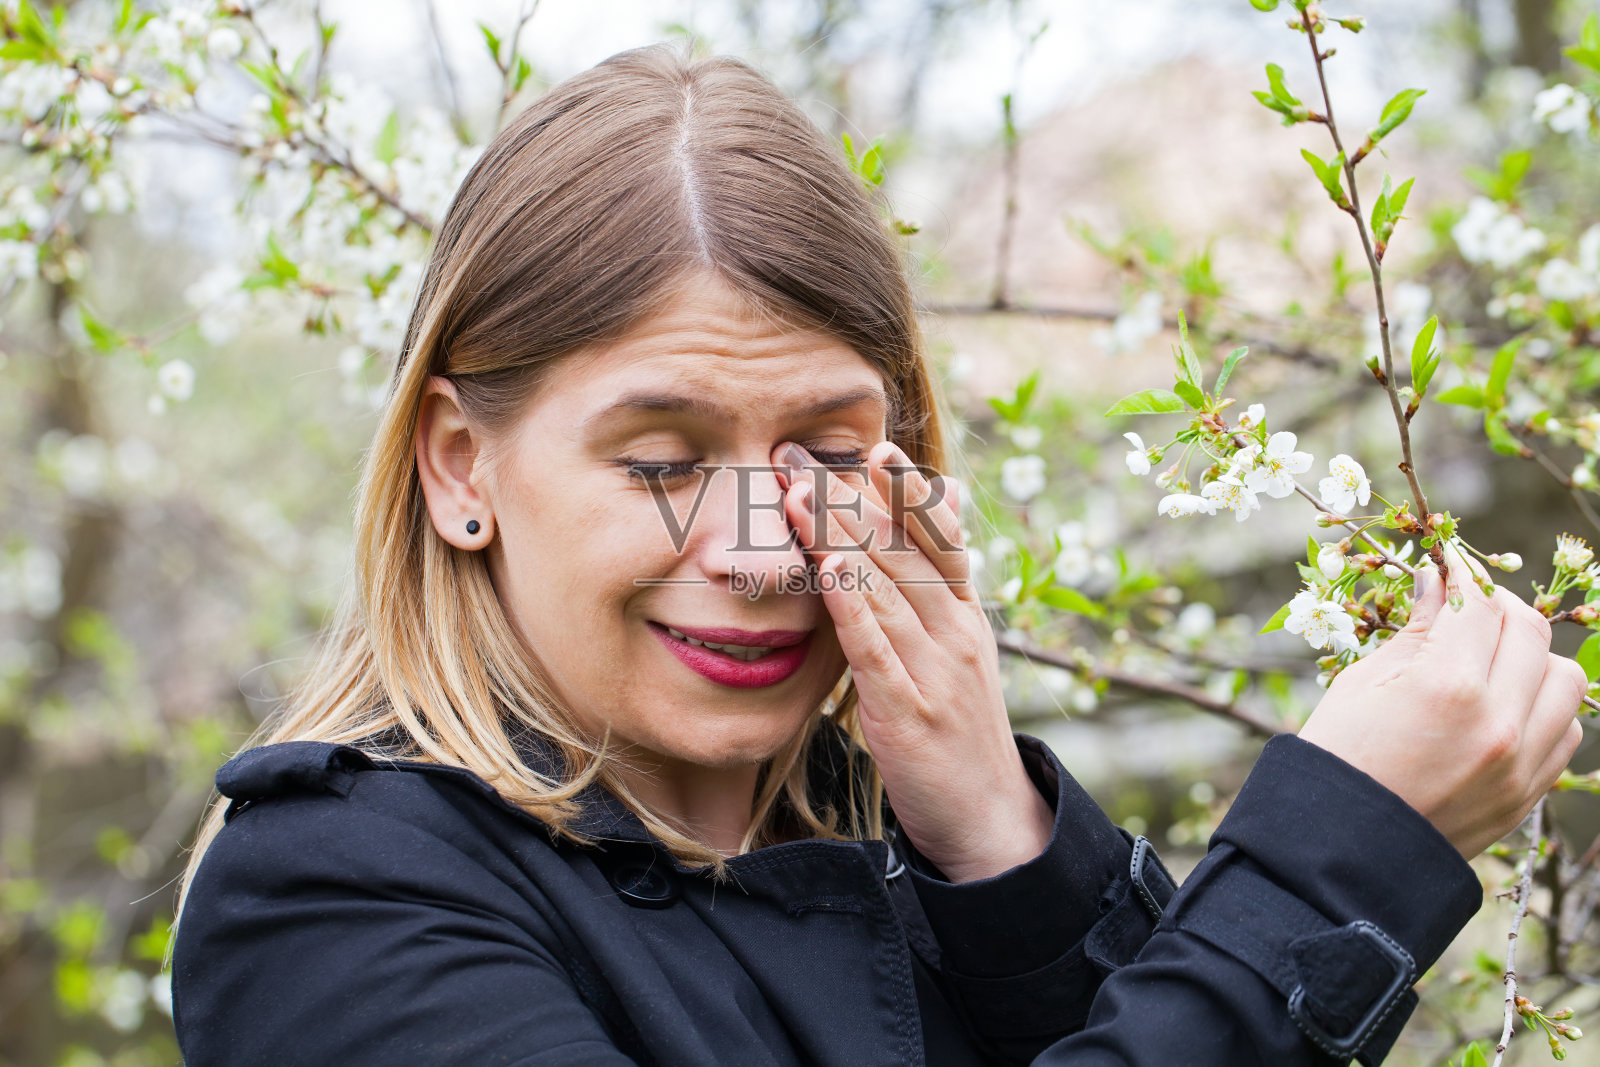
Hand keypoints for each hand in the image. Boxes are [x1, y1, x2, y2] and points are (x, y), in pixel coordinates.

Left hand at [773, 440, 1052, 882]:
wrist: (989, 821)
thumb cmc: (958, 732)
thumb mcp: (954, 655)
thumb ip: (932, 594)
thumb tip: (926, 521)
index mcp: (962, 616)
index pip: (937, 537)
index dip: (906, 491)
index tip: (871, 447)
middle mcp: (954, 633)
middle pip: (902, 552)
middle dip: (852, 500)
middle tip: (801, 456)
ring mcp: (935, 671)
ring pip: (886, 589)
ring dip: (840, 538)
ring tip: (801, 494)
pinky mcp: (909, 714)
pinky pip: (877, 652)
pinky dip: (854, 609)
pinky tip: (828, 572)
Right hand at [1297, 540, 1585, 858]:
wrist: (1342, 850)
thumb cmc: (1339, 761)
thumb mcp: (1363, 684)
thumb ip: (1415, 630)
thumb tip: (1437, 583)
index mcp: (1448, 685)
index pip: (1479, 603)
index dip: (1464, 575)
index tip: (1449, 565)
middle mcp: (1499, 720)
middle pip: (1531, 631)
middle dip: (1500, 606)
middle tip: (1469, 603)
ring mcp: (1522, 761)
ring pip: (1567, 678)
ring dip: (1536, 655)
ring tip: (1496, 656)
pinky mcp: (1530, 791)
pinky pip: (1567, 729)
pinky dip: (1546, 704)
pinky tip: (1508, 701)